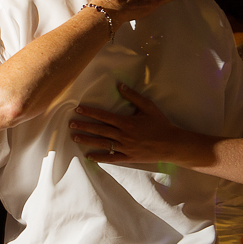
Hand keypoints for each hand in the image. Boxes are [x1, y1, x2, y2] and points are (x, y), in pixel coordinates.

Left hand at [69, 83, 185, 163]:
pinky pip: (112, 158)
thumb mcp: (148, 107)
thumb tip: (119, 85)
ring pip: (102, 143)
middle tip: (70, 123)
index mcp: (126, 122)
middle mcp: (123, 135)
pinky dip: (100, 157)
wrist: (172, 144)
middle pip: (99, 130)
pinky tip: (89, 156)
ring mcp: (125, 147)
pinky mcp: (129, 157)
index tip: (78, 110)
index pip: (103, 116)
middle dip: (83, 126)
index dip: (90, 112)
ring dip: (87, 140)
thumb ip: (133, 96)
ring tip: (74, 137)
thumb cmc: (161, 124)